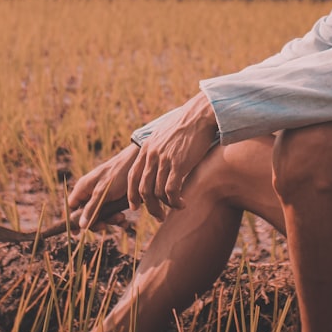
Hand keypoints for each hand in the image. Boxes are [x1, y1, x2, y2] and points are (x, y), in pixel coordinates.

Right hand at [68, 143, 139, 228]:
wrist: (138, 163)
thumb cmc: (117, 174)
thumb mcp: (103, 193)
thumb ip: (91, 209)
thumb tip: (80, 226)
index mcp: (82, 188)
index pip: (71, 207)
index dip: (72, 220)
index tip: (76, 234)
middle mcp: (90, 192)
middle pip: (86, 215)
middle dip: (97, 222)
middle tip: (106, 226)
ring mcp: (102, 196)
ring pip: (101, 215)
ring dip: (110, 220)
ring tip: (121, 218)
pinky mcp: (113, 199)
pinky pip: (111, 213)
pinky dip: (117, 218)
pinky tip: (125, 221)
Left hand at [127, 92, 217, 219]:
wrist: (199, 115)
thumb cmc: (185, 126)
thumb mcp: (163, 136)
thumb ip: (156, 150)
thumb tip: (157, 163)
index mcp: (146, 149)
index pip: (132, 176)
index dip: (132, 195)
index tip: (135, 207)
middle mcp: (151, 155)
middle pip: (143, 190)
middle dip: (149, 207)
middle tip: (159, 215)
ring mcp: (164, 160)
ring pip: (157, 193)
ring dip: (165, 206)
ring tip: (175, 208)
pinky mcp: (178, 164)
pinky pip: (171, 191)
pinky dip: (175, 202)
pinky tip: (183, 204)